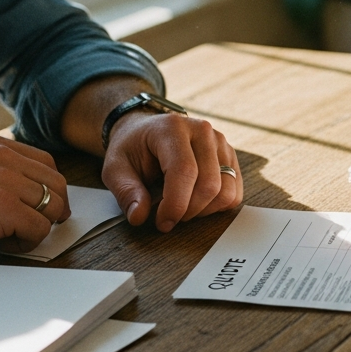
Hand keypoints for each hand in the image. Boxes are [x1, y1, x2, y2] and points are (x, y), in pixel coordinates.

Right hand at [0, 134, 69, 256]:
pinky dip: (28, 242)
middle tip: (44, 225)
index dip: (52, 186)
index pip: (45, 162)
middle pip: (56, 183)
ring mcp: (4, 180)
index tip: (50, 204)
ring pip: (51, 207)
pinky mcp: (3, 208)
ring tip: (14, 237)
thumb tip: (27, 188)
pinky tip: (5, 244)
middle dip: (55, 208)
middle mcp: (3, 156)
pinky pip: (39, 228)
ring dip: (38, 227)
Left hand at [102, 111, 241, 231]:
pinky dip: (218, 206)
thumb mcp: (115, 167)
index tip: (163, 222)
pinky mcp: (229, 155)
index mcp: (172, 129)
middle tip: (169, 217)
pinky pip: (234, 190)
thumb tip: (139, 216)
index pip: (185, 171)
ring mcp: (220, 142)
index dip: (175, 204)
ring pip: (226, 190)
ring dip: (204, 210)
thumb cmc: (133, 147)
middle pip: (209, 184)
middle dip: (189, 211)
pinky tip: (198, 203)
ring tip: (183, 208)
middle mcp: (202, 131)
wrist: (147, 130)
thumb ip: (126, 191)